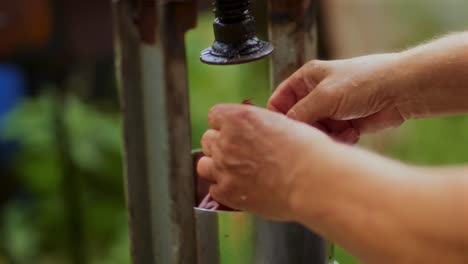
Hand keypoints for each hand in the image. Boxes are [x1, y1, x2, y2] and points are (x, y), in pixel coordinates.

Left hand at [196, 104, 330, 220]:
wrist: (313, 179)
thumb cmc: (306, 151)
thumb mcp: (281, 123)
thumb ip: (258, 125)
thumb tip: (253, 131)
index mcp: (239, 118)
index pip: (215, 116)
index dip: (225, 124)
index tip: (234, 131)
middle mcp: (226, 141)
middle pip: (208, 139)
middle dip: (220, 145)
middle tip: (238, 153)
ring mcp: (224, 168)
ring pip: (204, 164)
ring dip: (216, 167)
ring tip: (235, 172)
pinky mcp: (228, 193)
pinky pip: (213, 190)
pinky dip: (224, 190)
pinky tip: (241, 189)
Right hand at [267, 54, 406, 142]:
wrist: (400, 91)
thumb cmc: (363, 83)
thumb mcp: (324, 96)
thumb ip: (300, 113)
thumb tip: (284, 129)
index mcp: (307, 78)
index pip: (280, 99)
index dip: (278, 116)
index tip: (283, 133)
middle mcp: (317, 93)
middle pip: (298, 120)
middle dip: (307, 130)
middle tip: (316, 134)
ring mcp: (332, 109)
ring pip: (315, 131)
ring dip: (325, 136)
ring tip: (339, 132)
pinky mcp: (346, 123)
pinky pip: (333, 138)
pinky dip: (340, 139)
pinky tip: (352, 134)